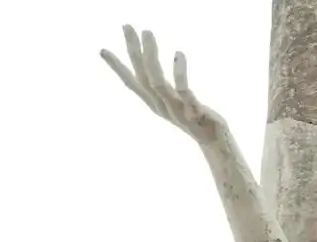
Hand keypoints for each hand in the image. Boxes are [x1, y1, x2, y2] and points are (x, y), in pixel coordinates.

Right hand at [101, 26, 225, 145]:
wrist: (213, 141)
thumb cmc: (193, 118)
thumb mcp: (173, 101)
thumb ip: (162, 87)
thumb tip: (151, 69)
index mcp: (154, 102)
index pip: (131, 82)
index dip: (117, 67)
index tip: (103, 50)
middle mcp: (161, 106)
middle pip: (142, 75)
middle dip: (132, 50)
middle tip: (127, 26)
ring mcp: (175, 109)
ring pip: (156, 82)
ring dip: (150, 56)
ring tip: (147, 33)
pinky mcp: (192, 111)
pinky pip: (183, 90)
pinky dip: (179, 71)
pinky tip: (178, 53)